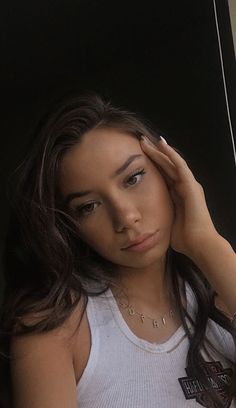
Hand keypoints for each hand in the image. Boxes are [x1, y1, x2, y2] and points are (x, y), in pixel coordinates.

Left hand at [140, 136, 218, 257]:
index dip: (152, 166)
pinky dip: (171, 154)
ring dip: (160, 150)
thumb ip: (160, 216)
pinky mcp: (191, 186)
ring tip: (147, 141)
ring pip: (172, 162)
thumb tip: (148, 219)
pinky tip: (162, 145)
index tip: (138, 158)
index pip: (163, 176)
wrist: (199, 245)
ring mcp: (189, 185)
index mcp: (179, 196)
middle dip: (153, 154)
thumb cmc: (185, 239)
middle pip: (166, 166)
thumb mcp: (167, 222)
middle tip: (140, 142)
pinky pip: (180, 166)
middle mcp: (184, 187)